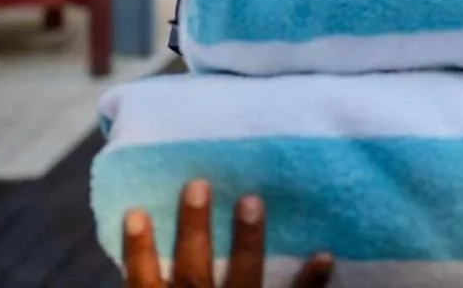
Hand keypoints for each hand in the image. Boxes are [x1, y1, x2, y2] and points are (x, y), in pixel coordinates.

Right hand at [122, 178, 334, 287]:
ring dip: (247, 242)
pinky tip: (325, 254)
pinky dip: (310, 282)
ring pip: (243, 280)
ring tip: (252, 200)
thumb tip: (156, 273)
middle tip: (199, 184)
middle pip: (192, 273)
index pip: (145, 286)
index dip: (139, 252)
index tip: (137, 212)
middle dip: (194, 230)